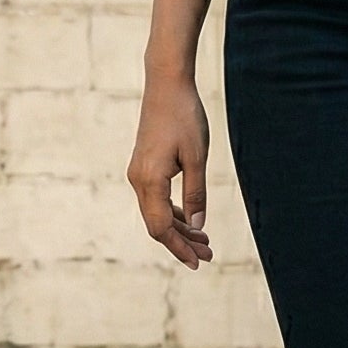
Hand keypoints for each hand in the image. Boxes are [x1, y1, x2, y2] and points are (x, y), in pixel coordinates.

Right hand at [128, 71, 214, 268]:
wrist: (166, 85)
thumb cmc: (185, 117)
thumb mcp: (197, 157)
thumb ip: (196, 193)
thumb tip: (198, 226)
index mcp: (149, 181)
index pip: (161, 228)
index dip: (179, 248)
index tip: (198, 262)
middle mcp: (138, 180)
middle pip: (157, 224)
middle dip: (182, 242)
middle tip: (208, 255)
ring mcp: (139, 173)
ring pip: (156, 212)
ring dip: (179, 228)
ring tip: (204, 240)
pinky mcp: (144, 165)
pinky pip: (156, 198)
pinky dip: (173, 211)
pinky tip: (191, 218)